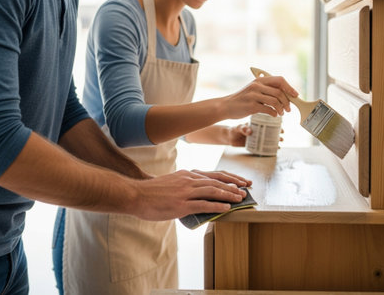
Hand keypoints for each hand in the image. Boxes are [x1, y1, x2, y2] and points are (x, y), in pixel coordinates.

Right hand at [131, 170, 249, 220]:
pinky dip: (217, 206)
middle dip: (233, 185)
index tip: (240, 181)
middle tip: (246, 189)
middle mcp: (189, 180)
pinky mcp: (181, 204)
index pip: (213, 174)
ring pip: (212, 190)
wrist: (137, 195)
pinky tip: (226, 208)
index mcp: (188, 174)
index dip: (229, 178)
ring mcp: (185, 192)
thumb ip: (186, 185)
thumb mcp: (172, 181)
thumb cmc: (153, 192)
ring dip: (228, 194)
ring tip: (240, 199)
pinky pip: (203, 205)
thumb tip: (198, 193)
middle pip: (216, 180)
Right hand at [221, 76, 298, 118]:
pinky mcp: (251, 106)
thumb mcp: (253, 89)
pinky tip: (274, 115)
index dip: (290, 87)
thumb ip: (266, 89)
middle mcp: (256, 86)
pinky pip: (269, 109)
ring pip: (275, 101)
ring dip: (282, 109)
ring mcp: (253, 96)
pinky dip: (274, 113)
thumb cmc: (242, 99)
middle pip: (279, 92)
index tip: (295, 95)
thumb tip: (285, 93)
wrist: (226, 106)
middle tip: (288, 109)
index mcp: (259, 80)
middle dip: (287, 101)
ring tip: (281, 113)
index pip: (279, 80)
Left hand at [227, 123, 284, 146]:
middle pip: (270, 131)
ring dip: (275, 141)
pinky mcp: (255, 145)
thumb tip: (250, 131)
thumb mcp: (237, 128)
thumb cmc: (233, 130)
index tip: (280, 126)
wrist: (228, 138)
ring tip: (280, 143)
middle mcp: (258, 130)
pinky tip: (275, 150)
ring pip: (268, 139)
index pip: (266, 123)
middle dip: (277, 133)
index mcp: (255, 124)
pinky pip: (264, 147)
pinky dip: (269, 148)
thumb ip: (242, 129)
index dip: (274, 124)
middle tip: (282, 136)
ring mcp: (257, 138)